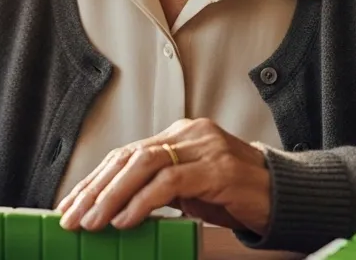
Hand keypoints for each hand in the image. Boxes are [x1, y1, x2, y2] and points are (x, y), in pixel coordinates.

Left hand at [56, 118, 271, 236]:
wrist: (284, 197)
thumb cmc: (236, 196)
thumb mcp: (190, 191)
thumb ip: (157, 190)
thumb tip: (113, 208)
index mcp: (179, 135)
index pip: (125, 154)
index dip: (94, 180)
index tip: (70, 205)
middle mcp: (189, 134)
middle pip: (129, 157)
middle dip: (95, 189)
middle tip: (73, 217)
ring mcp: (205, 148)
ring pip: (144, 165)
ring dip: (112, 196)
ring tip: (94, 222)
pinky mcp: (219, 169)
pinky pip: (171, 182)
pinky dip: (143, 202)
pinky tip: (126, 221)